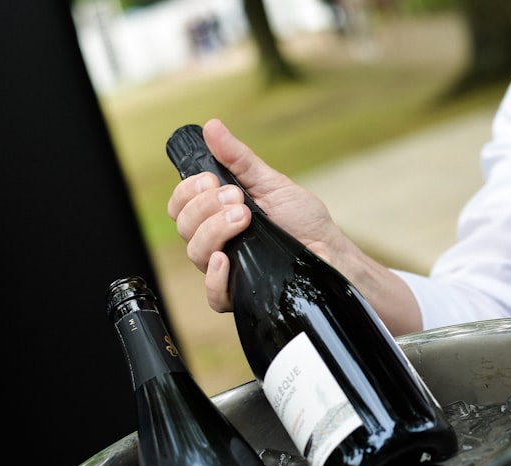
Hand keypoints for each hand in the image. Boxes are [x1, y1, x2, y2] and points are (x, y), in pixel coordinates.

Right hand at [167, 118, 341, 311]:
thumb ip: (239, 159)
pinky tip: (225, 260)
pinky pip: (213, 295)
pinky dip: (214, 278)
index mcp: (217, 213)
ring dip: (214, 231)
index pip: (180, 205)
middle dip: (206, 207)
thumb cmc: (302, 218)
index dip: (188, 192)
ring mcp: (227, 268)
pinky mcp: (241, 293)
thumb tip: (212, 126)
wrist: (330, 250)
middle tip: (238, 199)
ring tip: (244, 218)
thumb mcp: (271, 182)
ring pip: (196, 254)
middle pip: (184, 227)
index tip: (212, 181)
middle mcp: (216, 240)